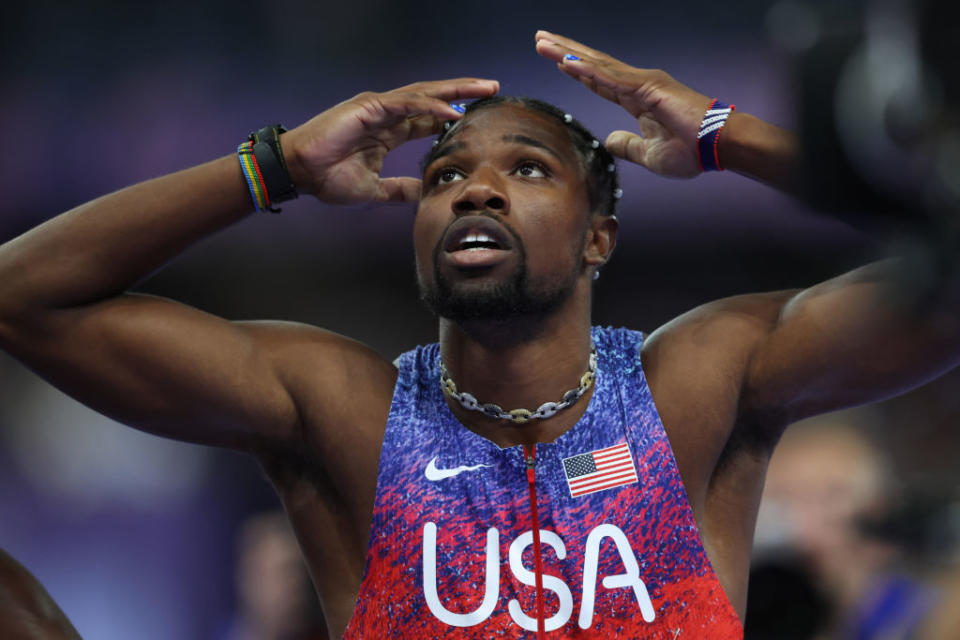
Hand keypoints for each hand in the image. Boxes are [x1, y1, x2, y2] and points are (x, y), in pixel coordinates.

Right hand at [282, 78, 498, 204]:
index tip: (481, 117)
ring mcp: (378, 108)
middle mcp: (387, 114)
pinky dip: (430, 107)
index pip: (429, 118)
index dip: (454, 116)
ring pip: (425, 94)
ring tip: (483, 89)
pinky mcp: (369, 108)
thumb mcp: (375, 189)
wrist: (300, 173)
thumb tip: (422, 194)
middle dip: (464, 93)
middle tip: (493, 88)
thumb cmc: (328, 178)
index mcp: (389, 131)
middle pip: (434, 99)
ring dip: (455, 92)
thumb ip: (399, 190)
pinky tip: (452, 112)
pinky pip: (406, 104)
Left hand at [535, 31, 711, 177]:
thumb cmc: (693, 150)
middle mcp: (638, 84)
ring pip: (597, 65)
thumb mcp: (648, 154)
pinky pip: (611, 78)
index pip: (599, 81)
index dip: (577, 70)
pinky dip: (588, 70)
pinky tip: (566, 62)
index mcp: (637, 99)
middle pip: (593, 65)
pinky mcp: (648, 88)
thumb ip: (627, 146)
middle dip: (564, 52)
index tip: (556, 60)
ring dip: (568, 53)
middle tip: (540, 39)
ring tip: (543, 43)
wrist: (720, 147)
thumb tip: (608, 140)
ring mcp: (643, 83)